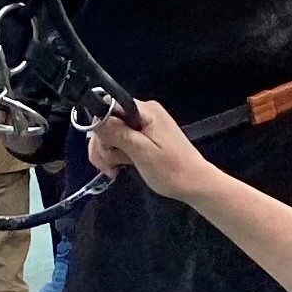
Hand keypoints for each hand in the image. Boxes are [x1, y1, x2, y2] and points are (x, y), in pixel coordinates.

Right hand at [86, 97, 220, 207]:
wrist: (194, 184)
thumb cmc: (173, 170)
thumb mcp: (142, 152)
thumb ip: (118, 133)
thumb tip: (96, 119)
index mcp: (145, 111)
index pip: (108, 107)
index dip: (101, 128)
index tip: (106, 149)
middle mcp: (143, 113)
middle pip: (106, 122)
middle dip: (103, 146)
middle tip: (111, 166)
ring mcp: (143, 125)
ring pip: (109, 134)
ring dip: (108, 154)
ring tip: (116, 169)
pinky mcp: (142, 137)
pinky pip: (119, 141)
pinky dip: (116, 155)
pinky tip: (120, 167)